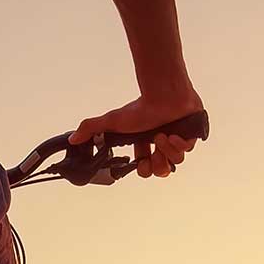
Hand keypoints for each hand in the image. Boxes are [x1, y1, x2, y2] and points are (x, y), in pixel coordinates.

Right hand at [71, 93, 203, 178]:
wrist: (163, 93)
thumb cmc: (140, 106)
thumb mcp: (112, 121)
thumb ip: (91, 129)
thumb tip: (72, 138)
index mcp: (146, 144)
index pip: (146, 168)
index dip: (145, 169)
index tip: (142, 162)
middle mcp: (161, 144)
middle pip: (162, 170)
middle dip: (157, 166)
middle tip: (154, 153)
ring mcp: (177, 139)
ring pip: (175, 161)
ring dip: (167, 151)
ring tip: (162, 136)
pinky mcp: (191, 135)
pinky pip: (188, 149)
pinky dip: (180, 144)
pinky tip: (173, 134)